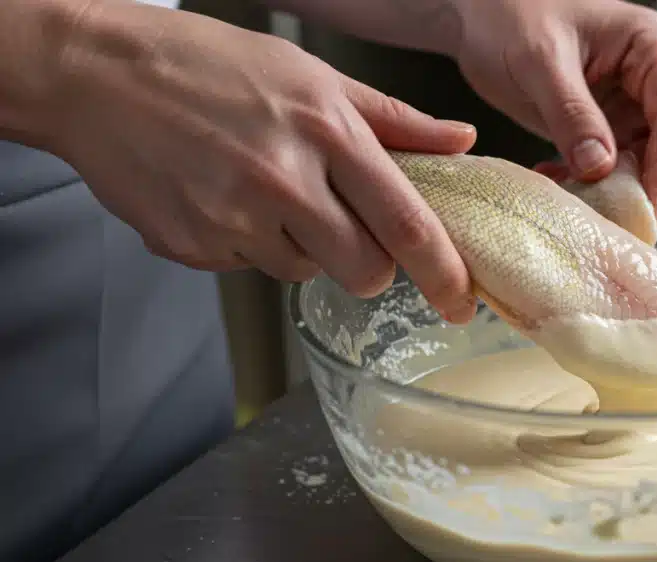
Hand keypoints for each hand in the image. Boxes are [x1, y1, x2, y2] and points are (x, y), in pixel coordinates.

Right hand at [47, 2, 478, 320]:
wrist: (94, 74)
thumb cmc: (206, 65)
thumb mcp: (312, 76)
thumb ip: (394, 121)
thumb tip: (461, 141)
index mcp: (326, 132)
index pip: (407, 224)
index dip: (443, 272)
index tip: (461, 298)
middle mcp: (285, 181)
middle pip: (364, 270)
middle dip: (370, 266)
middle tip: (350, 233)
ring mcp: (234, 219)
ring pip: (306, 273)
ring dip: (304, 249)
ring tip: (268, 193)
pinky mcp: (193, 246)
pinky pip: (250, 269)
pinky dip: (251, 245)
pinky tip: (224, 197)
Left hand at [452, 0, 656, 221]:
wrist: (485, 16)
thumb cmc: (512, 16)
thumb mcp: (538, 61)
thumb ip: (571, 113)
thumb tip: (600, 167)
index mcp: (655, 46)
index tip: (648, 206)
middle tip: (618, 216)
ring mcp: (642, 105)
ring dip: (632, 193)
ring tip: (584, 199)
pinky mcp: (619, 129)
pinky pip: (630, 171)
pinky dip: (607, 190)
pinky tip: (568, 185)